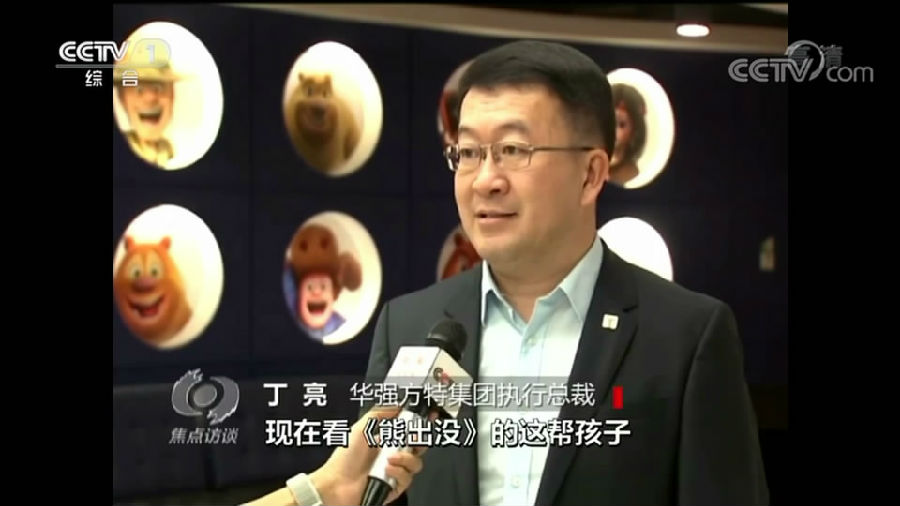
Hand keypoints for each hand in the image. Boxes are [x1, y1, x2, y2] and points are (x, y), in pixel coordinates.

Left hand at [309, 405, 426, 504]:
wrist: (335, 485)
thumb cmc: (344, 458)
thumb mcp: (361, 428)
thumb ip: (380, 413)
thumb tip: (398, 404)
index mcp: (385, 440)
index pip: (408, 430)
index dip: (420, 424)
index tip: (428, 416)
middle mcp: (391, 456)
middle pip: (418, 447)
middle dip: (419, 440)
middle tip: (412, 438)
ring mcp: (394, 472)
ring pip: (416, 464)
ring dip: (406, 458)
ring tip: (390, 458)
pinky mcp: (394, 488)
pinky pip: (407, 479)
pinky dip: (398, 472)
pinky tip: (386, 470)